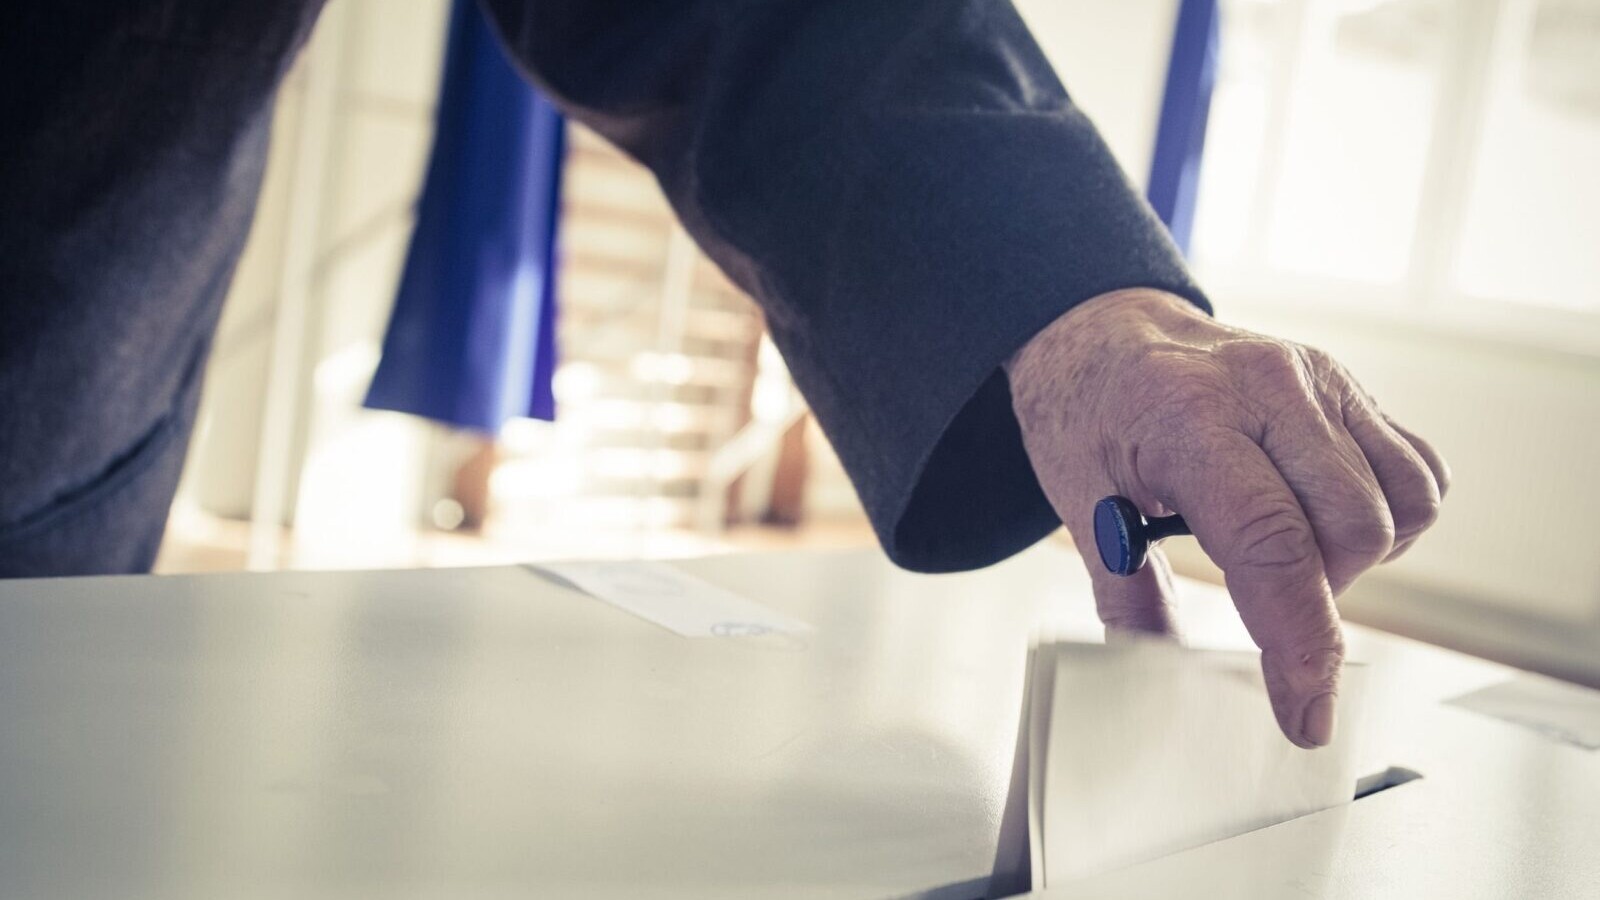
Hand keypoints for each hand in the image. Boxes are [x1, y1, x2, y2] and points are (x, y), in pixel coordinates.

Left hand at [1005, 289, 1448, 747]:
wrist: (1102, 332)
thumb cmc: (1087, 410)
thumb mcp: (1077, 500)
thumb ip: (1124, 594)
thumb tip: (1157, 675)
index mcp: (1190, 416)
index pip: (1272, 544)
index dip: (1297, 641)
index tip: (1305, 712)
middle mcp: (1268, 388)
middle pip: (1351, 532)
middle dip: (1318, 594)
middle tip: (1257, 591)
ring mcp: (1319, 379)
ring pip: (1400, 506)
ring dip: (1356, 556)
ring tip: (1286, 548)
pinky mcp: (1350, 384)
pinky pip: (1417, 473)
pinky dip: (1390, 516)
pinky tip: (1323, 516)